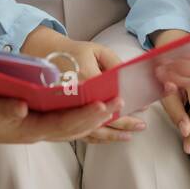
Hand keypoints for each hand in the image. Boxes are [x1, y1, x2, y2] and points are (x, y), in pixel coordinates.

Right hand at [0, 94, 124, 145]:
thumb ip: (4, 108)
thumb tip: (22, 108)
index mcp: (28, 129)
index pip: (65, 123)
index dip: (87, 114)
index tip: (106, 104)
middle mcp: (37, 133)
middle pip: (76, 130)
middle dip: (101, 119)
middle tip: (124, 105)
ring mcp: (36, 131)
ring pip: (74, 130)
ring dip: (98, 125)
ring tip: (122, 122)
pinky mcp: (33, 125)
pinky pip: (66, 126)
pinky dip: (84, 122)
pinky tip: (95, 120)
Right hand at [21, 26, 145, 142]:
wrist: (46, 55)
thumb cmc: (74, 52)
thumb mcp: (97, 51)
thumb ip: (115, 63)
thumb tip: (130, 79)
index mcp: (85, 81)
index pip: (111, 97)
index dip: (127, 104)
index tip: (143, 107)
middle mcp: (76, 99)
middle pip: (104, 117)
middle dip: (125, 122)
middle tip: (141, 125)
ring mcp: (68, 109)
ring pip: (93, 129)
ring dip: (113, 134)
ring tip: (130, 135)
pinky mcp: (64, 115)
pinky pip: (81, 131)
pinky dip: (97, 136)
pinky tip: (110, 137)